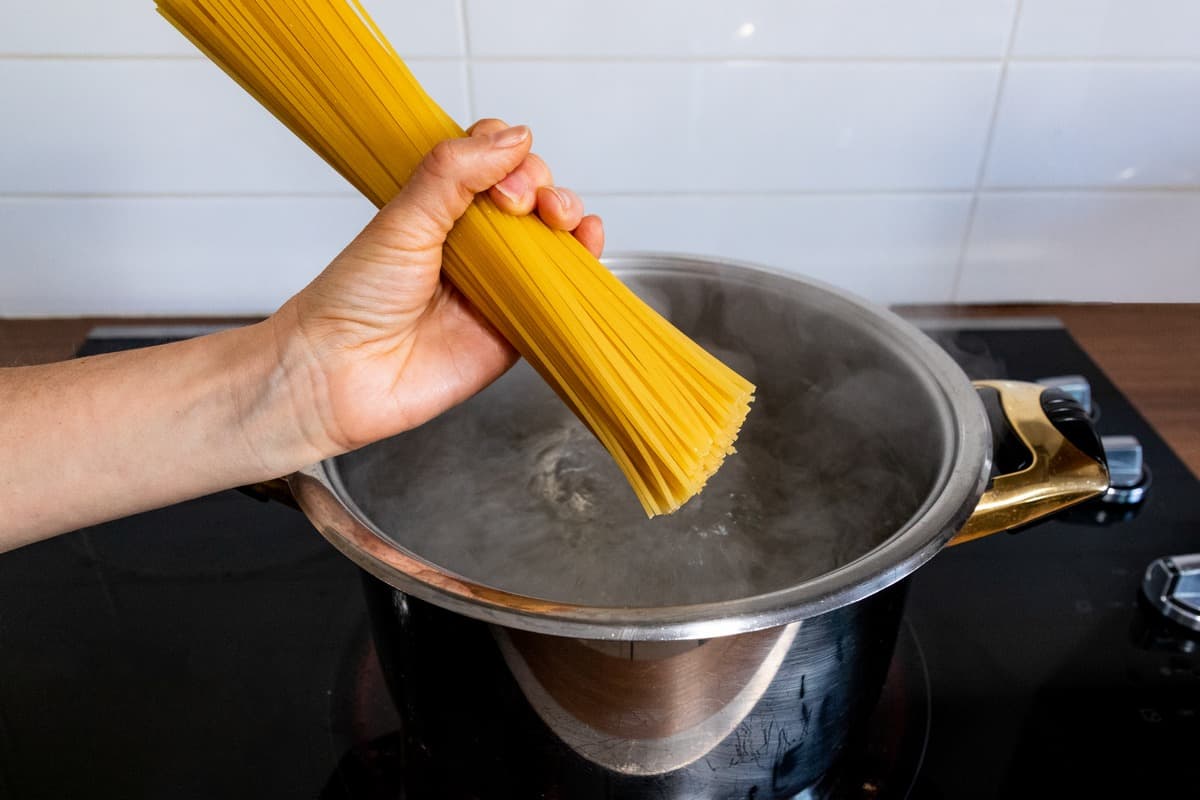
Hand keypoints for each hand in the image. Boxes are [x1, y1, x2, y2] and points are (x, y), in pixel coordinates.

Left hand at [270, 120, 603, 457]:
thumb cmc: (353, 301)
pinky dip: (583, 266)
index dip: (507, 157)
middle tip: (521, 203)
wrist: (342, 375)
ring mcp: (496, 283)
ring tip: (561, 220)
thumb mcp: (402, 219)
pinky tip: (587, 247)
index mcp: (438, 207)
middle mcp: (470, 243)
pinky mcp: (515, 326)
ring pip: (552, 238)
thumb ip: (454, 173)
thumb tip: (512, 137)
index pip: (491, 160)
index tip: (501, 178)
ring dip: (569, 217)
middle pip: (530, 194)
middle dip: (542, 186)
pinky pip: (560, 293)